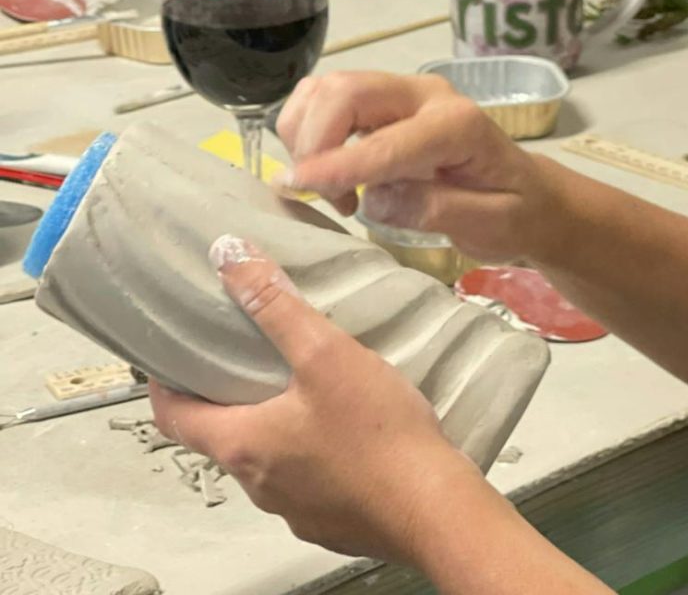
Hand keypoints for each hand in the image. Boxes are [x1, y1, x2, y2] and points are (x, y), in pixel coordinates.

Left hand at [150, 235, 486, 562]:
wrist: (433, 509)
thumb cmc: (375, 431)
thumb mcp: (326, 353)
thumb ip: (277, 305)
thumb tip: (228, 255)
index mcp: (242, 444)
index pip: (172, 416)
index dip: (163, 382)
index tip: (171, 352)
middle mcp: (255, 485)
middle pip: (222, 436)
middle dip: (228, 396)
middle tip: (247, 353)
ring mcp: (292, 510)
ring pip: (266, 461)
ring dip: (273, 426)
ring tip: (303, 386)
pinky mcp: (329, 523)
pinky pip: (306, 483)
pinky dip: (310, 454)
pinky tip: (345, 431)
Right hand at [274, 71, 565, 264]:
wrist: (529, 194)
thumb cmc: (514, 212)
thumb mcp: (491, 225)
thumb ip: (436, 210)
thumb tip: (374, 199)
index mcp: (459, 125)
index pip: (388, 140)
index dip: (339, 164)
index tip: (298, 188)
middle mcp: (427, 95)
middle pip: (346, 91)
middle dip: (314, 140)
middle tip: (322, 196)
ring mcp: (402, 93)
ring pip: (328, 89)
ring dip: (306, 135)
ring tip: (332, 190)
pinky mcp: (382, 104)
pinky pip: (326, 101)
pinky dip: (307, 132)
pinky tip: (330, 174)